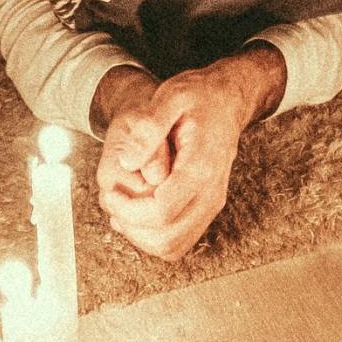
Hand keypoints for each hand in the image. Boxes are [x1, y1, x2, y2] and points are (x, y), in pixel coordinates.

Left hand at [98, 52, 280, 260]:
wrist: (230, 99)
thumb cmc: (200, 95)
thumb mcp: (171, 96)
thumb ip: (148, 129)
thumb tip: (126, 162)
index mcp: (201, 167)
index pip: (161, 212)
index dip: (128, 210)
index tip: (110, 193)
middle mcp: (211, 193)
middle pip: (167, 237)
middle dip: (131, 227)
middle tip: (113, 202)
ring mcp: (212, 204)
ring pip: (173, 246)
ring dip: (141, 236)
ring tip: (122, 209)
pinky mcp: (207, 208)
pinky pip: (180, 241)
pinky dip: (154, 236)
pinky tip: (138, 213)